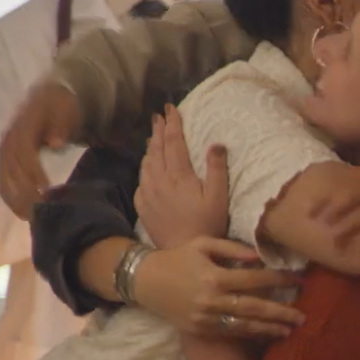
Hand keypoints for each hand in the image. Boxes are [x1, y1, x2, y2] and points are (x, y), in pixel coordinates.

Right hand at [0, 82, 83, 220]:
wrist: (48, 97)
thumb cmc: (60, 106)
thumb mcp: (65, 110)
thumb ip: (60, 126)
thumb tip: (55, 143)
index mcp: (23, 126)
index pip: (24, 153)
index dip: (34, 173)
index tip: (47, 190)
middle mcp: (8, 139)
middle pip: (11, 169)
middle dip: (25, 192)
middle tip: (42, 210)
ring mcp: (4, 150)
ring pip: (4, 178)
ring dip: (15, 199)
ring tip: (31, 217)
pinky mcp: (5, 159)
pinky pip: (3, 181)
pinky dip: (10, 198)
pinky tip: (21, 212)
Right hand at [132, 237, 304, 339]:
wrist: (145, 281)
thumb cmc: (177, 258)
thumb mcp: (203, 244)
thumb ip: (232, 249)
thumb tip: (259, 257)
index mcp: (215, 276)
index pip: (255, 280)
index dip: (279, 280)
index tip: (299, 280)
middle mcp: (212, 300)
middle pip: (255, 307)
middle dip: (281, 312)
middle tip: (303, 316)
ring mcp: (206, 319)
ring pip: (245, 325)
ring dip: (270, 329)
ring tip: (290, 330)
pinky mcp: (200, 331)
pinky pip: (230, 333)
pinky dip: (251, 335)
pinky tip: (268, 335)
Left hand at [136, 105, 228, 248]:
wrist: (183, 251)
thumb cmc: (207, 225)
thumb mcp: (218, 197)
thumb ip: (217, 169)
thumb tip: (216, 143)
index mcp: (178, 175)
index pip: (174, 142)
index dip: (173, 123)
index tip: (171, 108)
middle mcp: (159, 180)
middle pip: (157, 149)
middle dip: (158, 131)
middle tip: (159, 116)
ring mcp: (148, 193)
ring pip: (146, 163)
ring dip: (150, 148)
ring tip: (153, 138)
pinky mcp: (143, 206)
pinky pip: (141, 180)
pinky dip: (145, 168)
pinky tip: (148, 168)